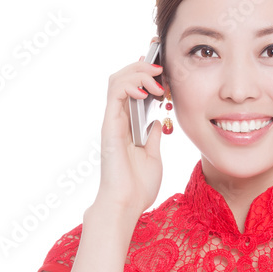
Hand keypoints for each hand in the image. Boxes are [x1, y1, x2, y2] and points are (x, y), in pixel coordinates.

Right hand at [90, 36, 166, 218]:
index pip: (132, 89)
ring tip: (157, 78)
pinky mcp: (110, 125)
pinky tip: (147, 91)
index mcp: (128, 125)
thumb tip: (158, 123)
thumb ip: (153, 137)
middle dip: (142, 67)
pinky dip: (130, 85)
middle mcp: (118, 120)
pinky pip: (115, 94)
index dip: (144, 74)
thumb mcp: (153, 156)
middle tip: (162, 69)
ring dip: (138, 72)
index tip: (162, 69)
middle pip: (123, 78)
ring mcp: (112, 121)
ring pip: (117, 80)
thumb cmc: (138, 187)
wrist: (127, 204)